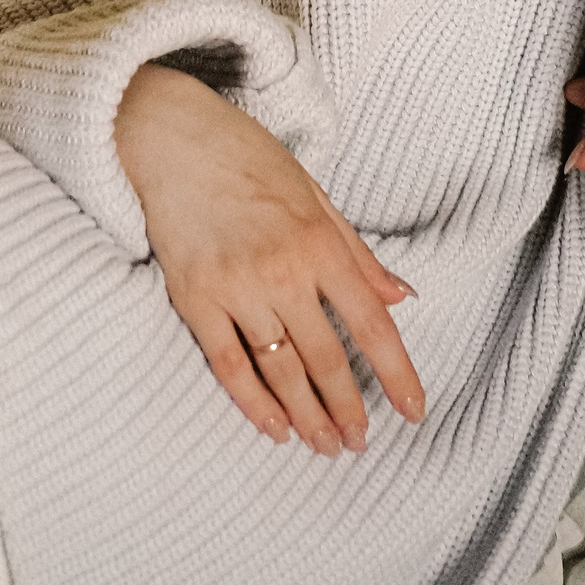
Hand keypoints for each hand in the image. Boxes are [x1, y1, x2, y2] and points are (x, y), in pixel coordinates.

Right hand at [114, 63, 425, 456]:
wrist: (171, 138)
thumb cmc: (246, 157)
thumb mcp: (313, 193)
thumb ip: (356, 251)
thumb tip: (401, 295)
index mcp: (318, 241)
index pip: (370, 322)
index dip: (396, 372)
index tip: (413, 410)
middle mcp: (282, 270)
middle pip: (326, 358)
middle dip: (349, 408)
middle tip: (359, 441)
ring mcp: (236, 288)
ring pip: (281, 371)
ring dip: (307, 416)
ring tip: (325, 446)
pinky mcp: (196, 299)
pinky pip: (229, 365)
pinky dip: (253, 403)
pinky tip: (274, 428)